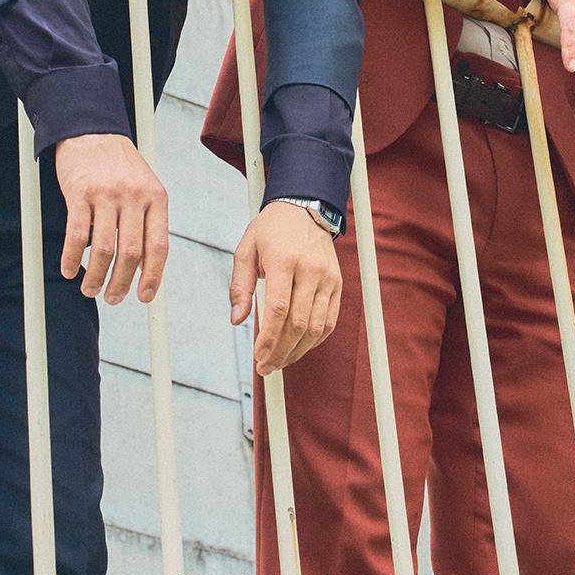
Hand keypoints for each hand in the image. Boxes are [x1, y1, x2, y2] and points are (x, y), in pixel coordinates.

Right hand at [54, 134, 168, 303]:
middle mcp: (134, 196)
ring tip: (90, 289)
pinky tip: (69, 269)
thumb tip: (145, 267)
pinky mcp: (80, 193)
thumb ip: (148, 223)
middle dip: (121, 284)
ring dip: (96, 277)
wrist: (92, 130)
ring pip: (104, 249)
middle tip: (112, 298)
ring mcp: (107, 194)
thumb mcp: (146, 188)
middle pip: (131, 253)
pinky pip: (77, 236)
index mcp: (156, 198)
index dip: (152, 277)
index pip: (159, 246)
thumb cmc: (119, 165)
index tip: (144, 297)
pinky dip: (72, 258)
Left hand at [229, 202, 341, 375]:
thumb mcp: (245, 250)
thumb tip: (237, 320)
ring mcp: (327, 277)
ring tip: (280, 362)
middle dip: (281, 352)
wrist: (304, 206)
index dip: (268, 339)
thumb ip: (239, 286)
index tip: (258, 357)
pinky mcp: (337, 283)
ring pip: (316, 327)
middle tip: (266, 367)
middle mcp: (310, 269)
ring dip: (298, 351)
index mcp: (283, 259)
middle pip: (298, 324)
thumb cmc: (271, 230)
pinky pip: (330, 320)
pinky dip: (316, 340)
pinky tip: (299, 348)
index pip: (278, 310)